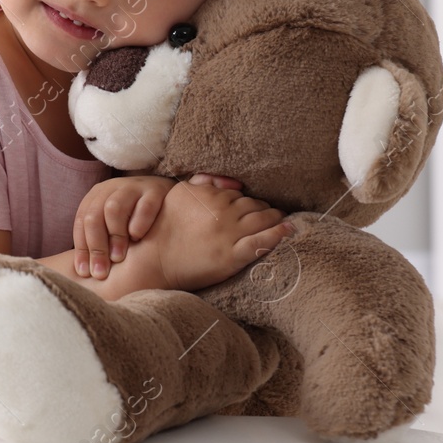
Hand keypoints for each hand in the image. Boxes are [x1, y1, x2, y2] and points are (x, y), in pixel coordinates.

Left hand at [73, 175, 176, 278]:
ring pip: (114, 208)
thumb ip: (98, 241)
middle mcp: (111, 189)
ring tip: (118, 258)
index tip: (85, 273)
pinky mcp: (156, 190)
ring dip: (114, 236)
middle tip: (102, 272)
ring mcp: (133, 187)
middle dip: (96, 247)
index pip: (81, 222)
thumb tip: (83, 273)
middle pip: (94, 217)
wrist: (170, 198)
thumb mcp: (112, 226)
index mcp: (96, 196)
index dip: (82, 249)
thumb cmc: (135, 219)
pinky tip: (138, 238)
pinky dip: (140, 222)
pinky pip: (145, 205)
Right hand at [116, 174, 294, 293]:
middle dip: (264, 209)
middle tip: (271, 214)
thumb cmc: (160, 229)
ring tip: (283, 221)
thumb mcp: (177, 196)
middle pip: (254, 205)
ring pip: (263, 219)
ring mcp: (229, 234)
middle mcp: (222, 211)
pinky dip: (278, 234)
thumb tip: (229, 182)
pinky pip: (263, 242)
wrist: (153, 261)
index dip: (248, 201)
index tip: (253, 206)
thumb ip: (201, 183)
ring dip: (275, 218)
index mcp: (208, 195)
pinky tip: (289, 229)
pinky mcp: (233, 255)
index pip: (239, 194)